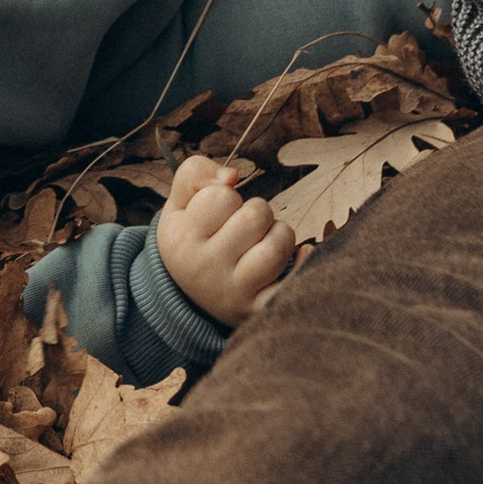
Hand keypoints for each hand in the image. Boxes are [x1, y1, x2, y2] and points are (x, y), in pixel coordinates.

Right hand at [154, 154, 296, 328]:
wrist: (189, 298)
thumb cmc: (192, 237)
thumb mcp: (179, 204)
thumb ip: (195, 173)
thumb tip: (231, 176)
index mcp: (181, 239)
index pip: (222, 195)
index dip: (226, 196)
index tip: (219, 212)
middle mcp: (205, 269)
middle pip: (255, 216)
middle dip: (257, 211)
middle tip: (246, 227)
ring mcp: (234, 293)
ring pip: (277, 246)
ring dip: (279, 234)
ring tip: (265, 241)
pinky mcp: (259, 310)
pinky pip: (292, 283)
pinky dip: (303, 263)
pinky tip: (301, 253)